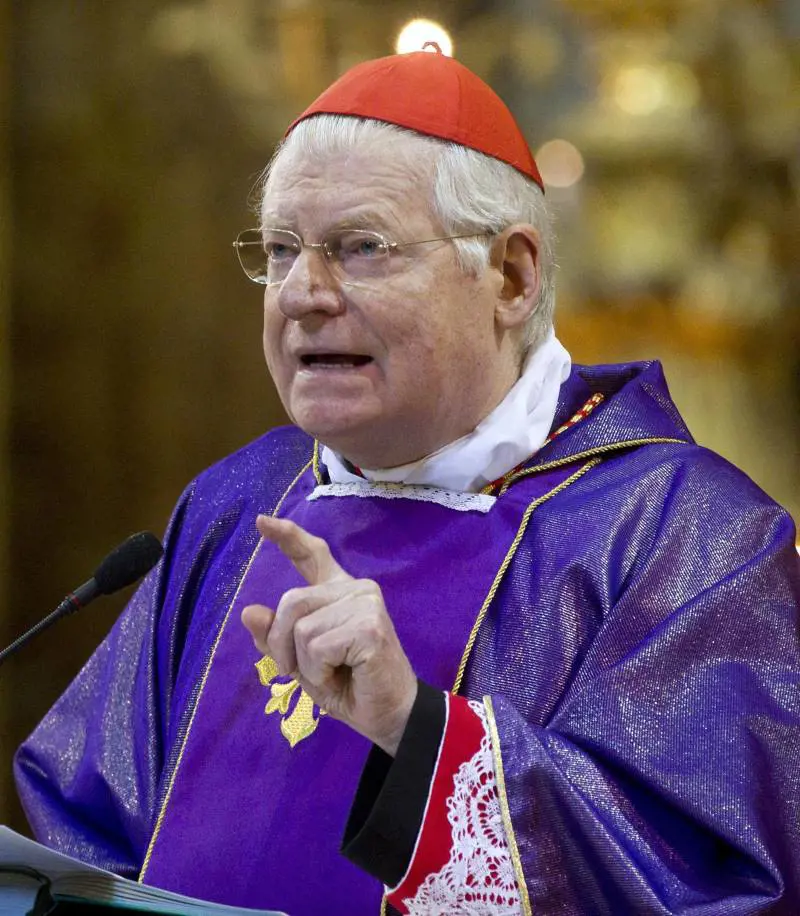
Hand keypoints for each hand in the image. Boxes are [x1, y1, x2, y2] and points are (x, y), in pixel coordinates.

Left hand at [241, 515, 417, 755]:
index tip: (261, 521)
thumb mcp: (301, 663)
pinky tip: (344, 674)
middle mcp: (355, 588)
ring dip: (305, 664)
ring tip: (333, 673)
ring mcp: (365, 603)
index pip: (312, 555)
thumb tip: (249, 613)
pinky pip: (316, 647)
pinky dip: (319, 671)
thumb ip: (276, 636)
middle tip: (311, 671)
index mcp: (339, 592)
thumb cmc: (348, 688)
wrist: (388, 716)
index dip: (287, 537)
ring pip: (301, 628)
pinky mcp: (370, 625)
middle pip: (290, 602)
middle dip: (284, 645)